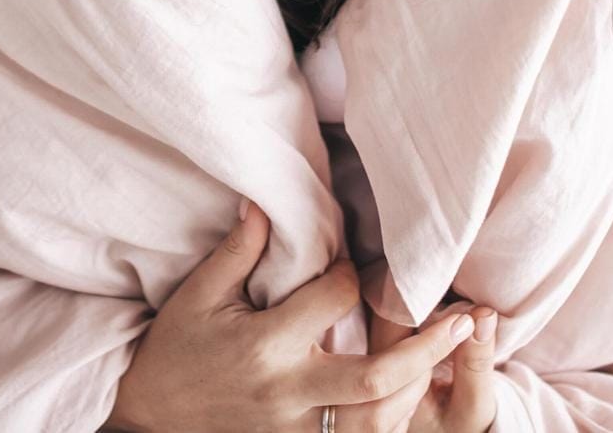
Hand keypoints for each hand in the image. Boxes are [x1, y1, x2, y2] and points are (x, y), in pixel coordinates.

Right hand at [106, 200, 475, 431]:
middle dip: (426, 350)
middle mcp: (289, 391)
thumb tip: (264, 202)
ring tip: (453, 356)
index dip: (355, 275)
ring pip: (375, 420)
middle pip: (376, 378)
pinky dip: (386, 420)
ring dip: (418, 387)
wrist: (147, 416)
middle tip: (465, 321)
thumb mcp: (199, 293)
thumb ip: (239, 250)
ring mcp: (295, 428)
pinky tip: (413, 395)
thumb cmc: (175, 346)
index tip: (360, 264)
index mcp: (267, 344)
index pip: (335, 301)